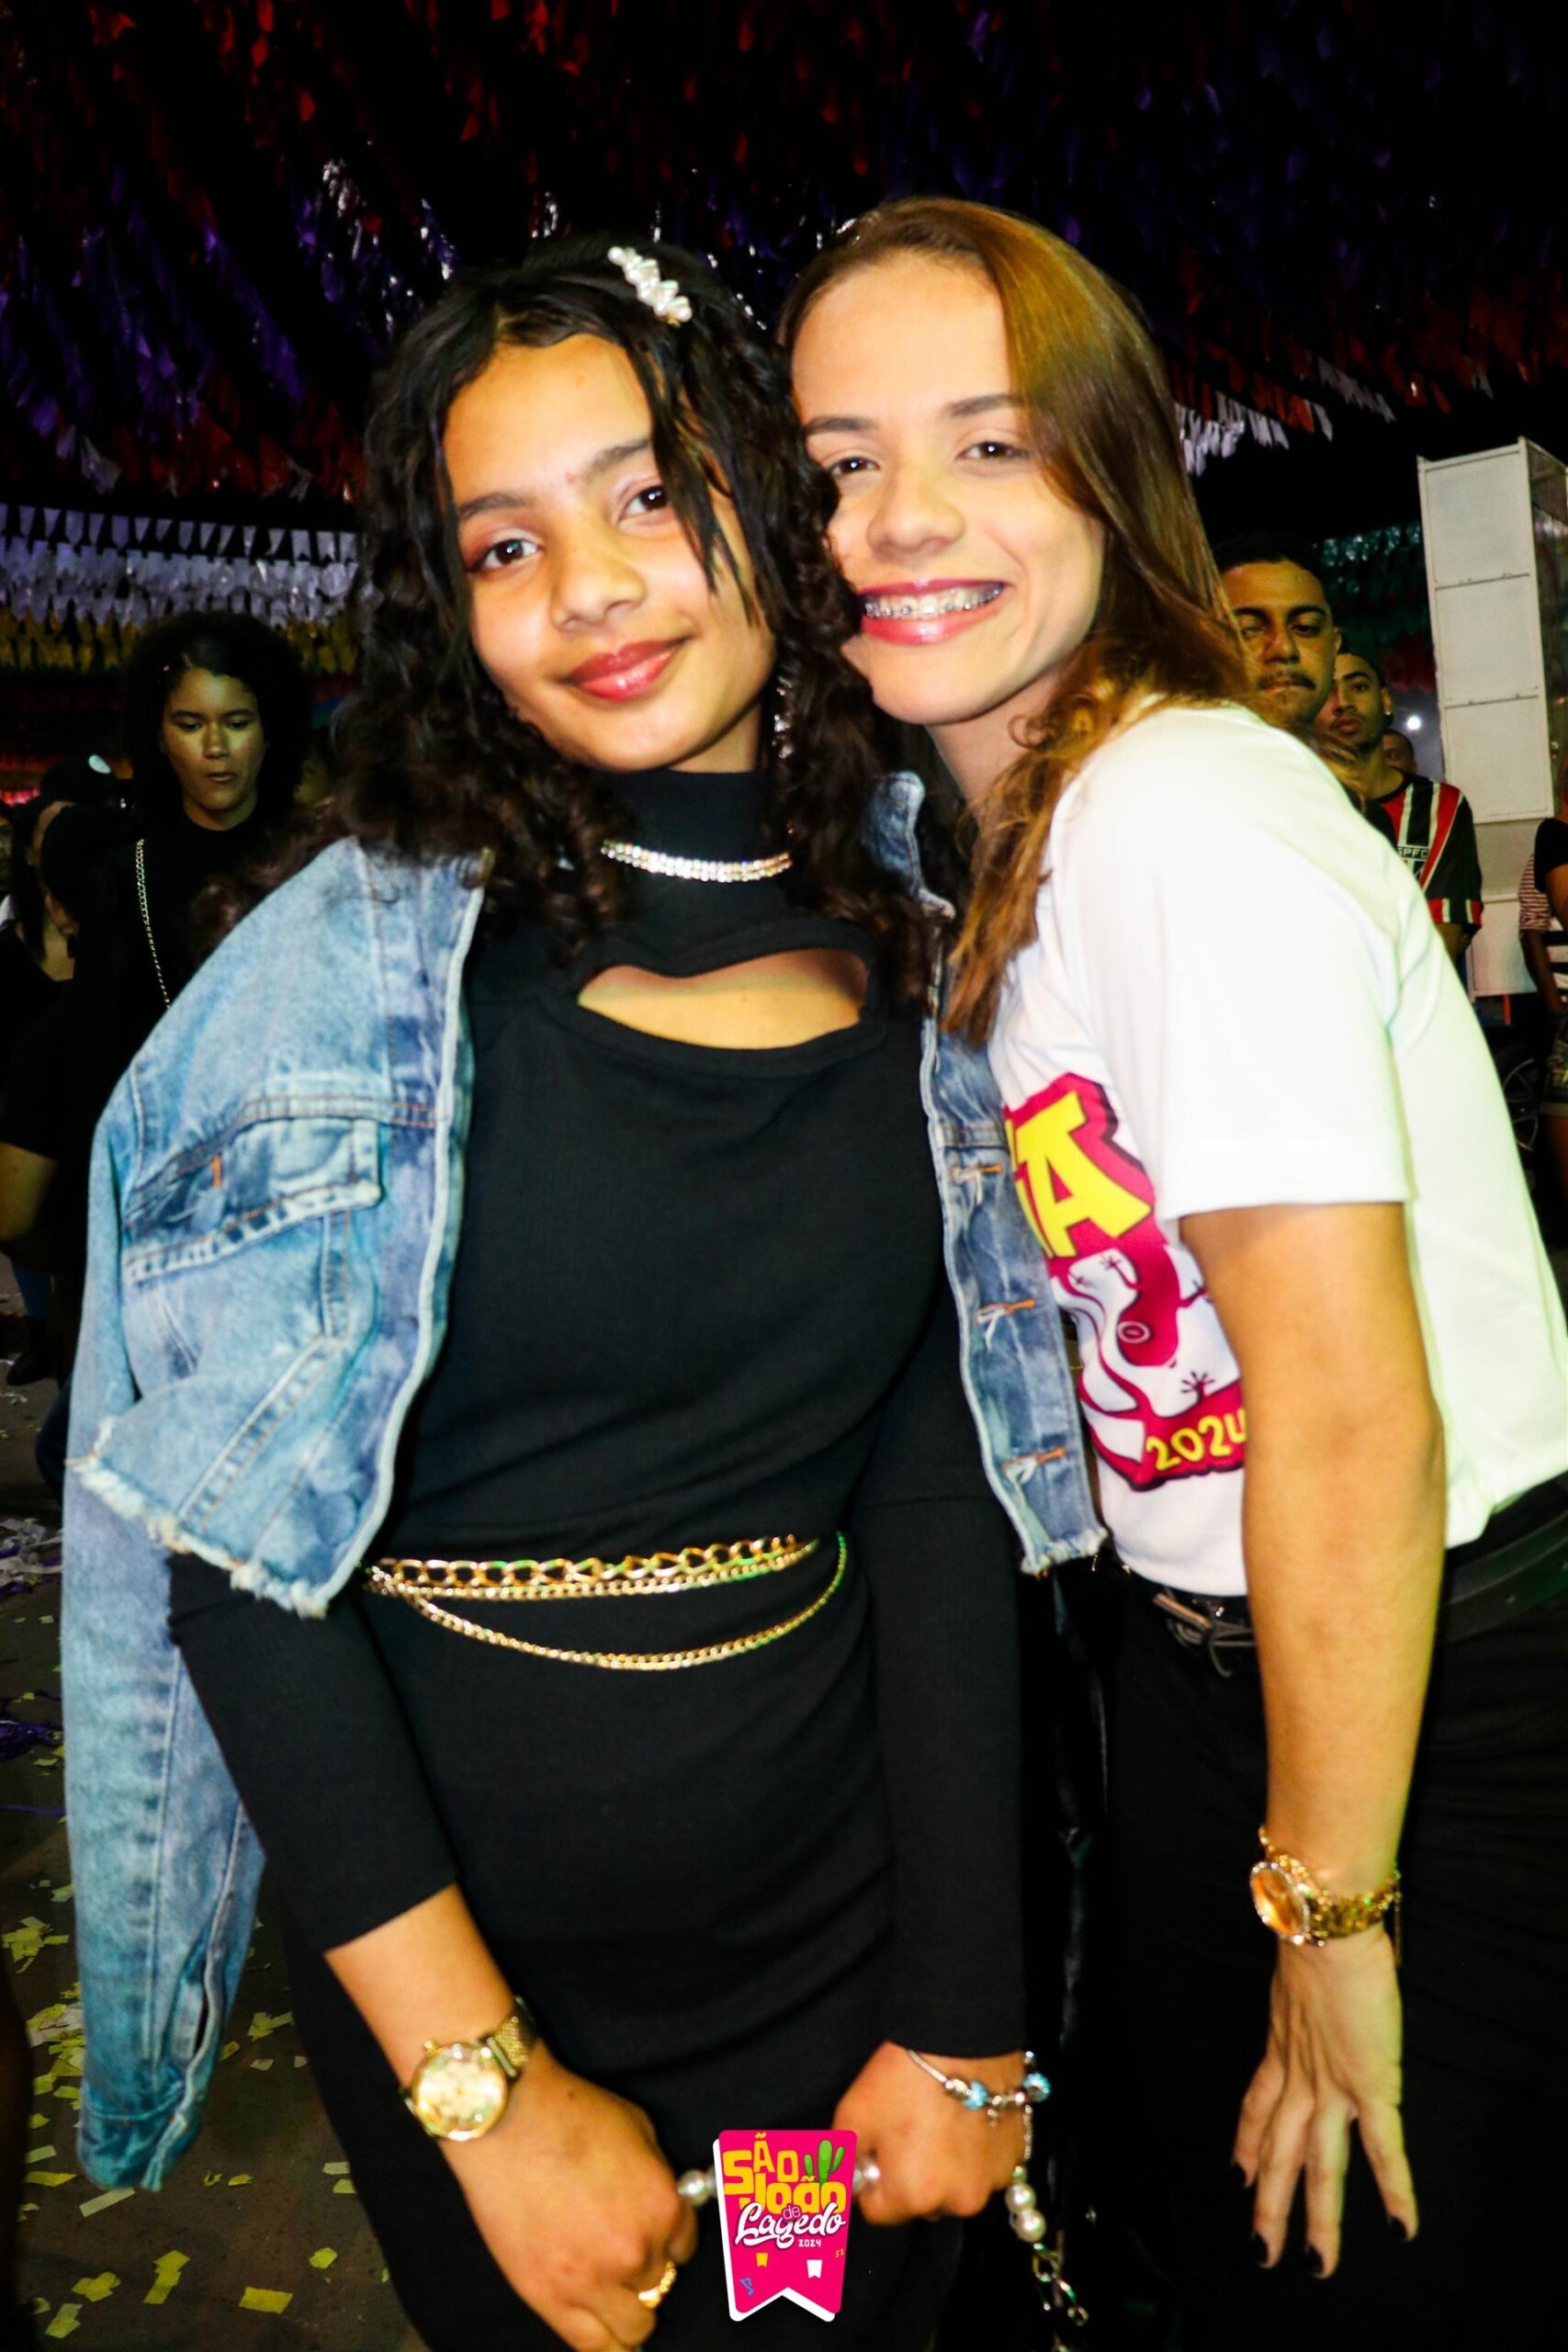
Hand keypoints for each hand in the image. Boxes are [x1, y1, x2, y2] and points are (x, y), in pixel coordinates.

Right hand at [445, 2041, 696, 2349]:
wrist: (508, 2119)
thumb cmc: (570, 2113)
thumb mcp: (638, 2129)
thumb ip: (657, 2178)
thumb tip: (664, 2203)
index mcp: (663, 2207)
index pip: (687, 2246)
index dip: (671, 2237)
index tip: (654, 2232)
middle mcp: (636, 2252)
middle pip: (660, 2283)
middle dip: (647, 2268)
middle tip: (623, 2251)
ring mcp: (592, 2281)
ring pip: (634, 2328)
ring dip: (629, 2309)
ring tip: (613, 2292)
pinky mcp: (549, 2298)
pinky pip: (594, 2347)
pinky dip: (605, 2341)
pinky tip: (600, 2322)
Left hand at [834, 2040, 1026, 2224]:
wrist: (962, 2035)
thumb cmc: (903, 2078)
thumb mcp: (852, 2117)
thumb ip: (840, 2163)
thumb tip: (836, 2190)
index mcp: (915, 2197)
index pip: (877, 2211)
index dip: (870, 2179)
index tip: (875, 2150)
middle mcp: (958, 2201)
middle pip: (921, 2203)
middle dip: (911, 2177)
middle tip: (909, 2130)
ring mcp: (993, 2181)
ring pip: (956, 2187)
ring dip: (947, 2169)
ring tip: (941, 2122)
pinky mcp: (1016, 2155)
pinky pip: (985, 2167)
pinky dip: (975, 2153)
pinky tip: (968, 2120)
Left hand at [1234, 1929, 1416, 2276]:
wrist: (1324, 1923)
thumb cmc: (1316, 1931)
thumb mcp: (1296, 1972)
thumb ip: (1301, 1997)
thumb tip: (1309, 1988)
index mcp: (1281, 2045)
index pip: (1255, 2107)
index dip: (1244, 2145)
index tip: (1235, 2176)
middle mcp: (1298, 2073)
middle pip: (1277, 2151)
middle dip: (1268, 2205)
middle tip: (1260, 2252)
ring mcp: (1332, 2084)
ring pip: (1319, 2165)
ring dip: (1318, 2219)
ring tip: (1316, 2266)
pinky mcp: (1371, 2084)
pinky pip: (1383, 2149)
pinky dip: (1394, 2191)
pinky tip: (1402, 2227)